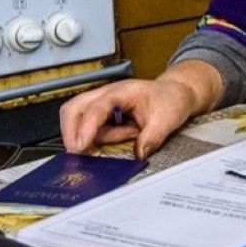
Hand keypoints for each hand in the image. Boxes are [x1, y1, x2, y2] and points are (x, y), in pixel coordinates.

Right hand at [58, 77, 204, 159]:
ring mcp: (102, 103)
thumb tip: (138, 154)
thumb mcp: (166, 120)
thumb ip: (151, 138)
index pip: (97, 108)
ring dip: (94, 136)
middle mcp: (106, 95)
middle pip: (73, 109)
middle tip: (77, 153)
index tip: (80, 146)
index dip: (86, 127)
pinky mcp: (103, 113)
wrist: (175, 92)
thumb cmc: (169, 100)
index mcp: (122, 92)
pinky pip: (91, 127)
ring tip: (129, 134)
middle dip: (70, 132)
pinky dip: (99, 136)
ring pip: (78, 120)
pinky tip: (125, 134)